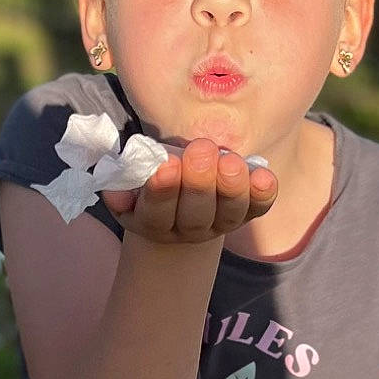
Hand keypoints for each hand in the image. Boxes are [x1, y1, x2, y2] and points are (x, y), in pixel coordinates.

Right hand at [101, 136, 276, 246]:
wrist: (181, 194)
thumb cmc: (150, 177)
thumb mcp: (128, 181)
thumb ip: (120, 181)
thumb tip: (115, 188)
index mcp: (153, 222)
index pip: (156, 214)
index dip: (161, 191)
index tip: (165, 165)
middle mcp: (188, 230)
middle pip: (195, 216)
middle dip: (198, 183)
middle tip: (201, 149)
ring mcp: (220, 224)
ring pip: (228, 214)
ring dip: (231, 187)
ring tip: (230, 161)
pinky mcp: (246, 213)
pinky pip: (257, 208)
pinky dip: (262, 194)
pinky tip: (263, 175)